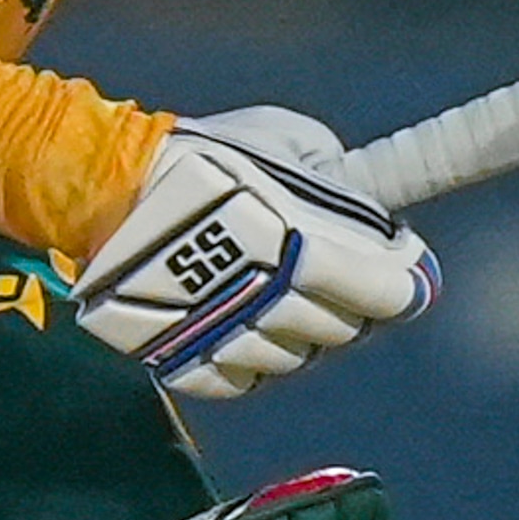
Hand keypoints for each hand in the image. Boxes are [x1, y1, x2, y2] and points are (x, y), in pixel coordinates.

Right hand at [74, 108, 440, 401]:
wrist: (109, 182)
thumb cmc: (206, 152)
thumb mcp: (288, 137)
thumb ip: (336, 175)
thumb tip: (370, 204)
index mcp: (304, 248)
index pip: (384, 295)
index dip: (405, 289)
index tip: (409, 277)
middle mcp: (271, 302)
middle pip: (341, 330)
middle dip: (349, 304)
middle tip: (336, 277)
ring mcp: (225, 338)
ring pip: (289, 359)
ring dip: (295, 334)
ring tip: (280, 298)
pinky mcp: (182, 360)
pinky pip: (234, 382)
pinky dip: (245, 364)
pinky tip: (241, 329)